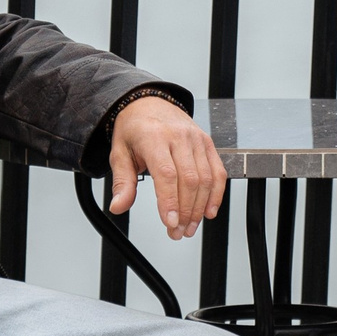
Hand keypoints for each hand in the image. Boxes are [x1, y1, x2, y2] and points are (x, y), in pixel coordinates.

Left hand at [108, 97, 225, 239]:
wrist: (149, 103)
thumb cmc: (134, 129)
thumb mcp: (119, 153)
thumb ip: (122, 182)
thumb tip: (118, 207)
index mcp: (153, 137)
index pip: (166, 174)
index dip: (170, 201)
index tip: (170, 223)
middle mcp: (178, 136)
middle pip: (189, 180)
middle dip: (185, 211)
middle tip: (177, 232)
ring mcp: (196, 139)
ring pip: (206, 179)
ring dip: (199, 208)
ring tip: (189, 227)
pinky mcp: (207, 142)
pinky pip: (218, 171)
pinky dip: (216, 194)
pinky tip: (208, 211)